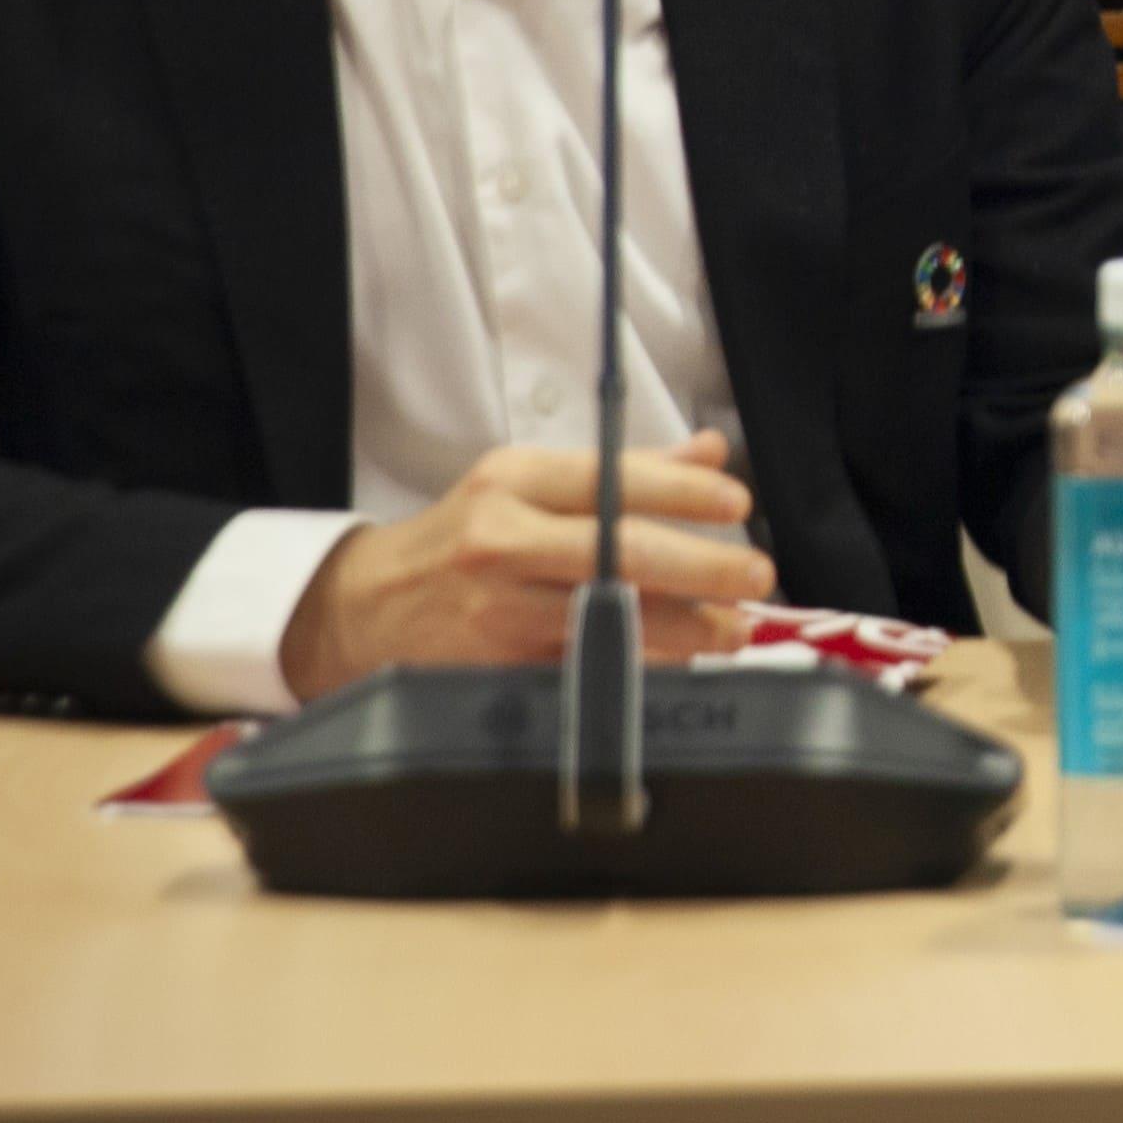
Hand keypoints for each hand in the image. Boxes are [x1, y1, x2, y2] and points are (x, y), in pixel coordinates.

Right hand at [279, 430, 774, 702]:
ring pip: (609, 621)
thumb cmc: (463, 539)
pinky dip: (638, 669)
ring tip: (732, 630)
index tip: (736, 502)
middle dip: (702, 567)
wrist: (365, 610)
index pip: (610, 479)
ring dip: (685, 630)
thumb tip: (713, 451)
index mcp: (512, 482)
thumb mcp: (527, 485)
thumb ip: (624, 472)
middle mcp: (501, 541)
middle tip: (757, 575)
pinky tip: (677, 666)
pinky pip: (585, 671)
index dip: (682, 492)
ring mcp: (497, 611)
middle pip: (619, 554)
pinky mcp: (495, 670)